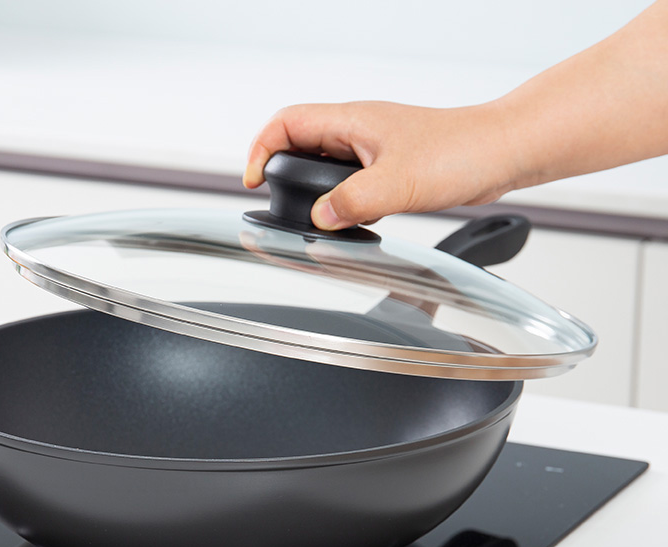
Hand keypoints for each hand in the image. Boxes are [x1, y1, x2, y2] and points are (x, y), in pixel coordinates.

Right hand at [242, 100, 516, 229]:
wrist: (500, 153)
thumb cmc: (462, 150)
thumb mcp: (400, 181)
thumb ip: (354, 201)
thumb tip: (320, 218)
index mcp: (353, 121)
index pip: (287, 123)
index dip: (261, 149)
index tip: (252, 180)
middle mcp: (358, 131)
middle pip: (298, 142)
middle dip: (280, 171)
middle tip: (274, 201)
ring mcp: (373, 149)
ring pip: (324, 165)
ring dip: (310, 188)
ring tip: (307, 214)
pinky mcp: (388, 168)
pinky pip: (349, 181)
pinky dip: (339, 200)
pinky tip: (348, 218)